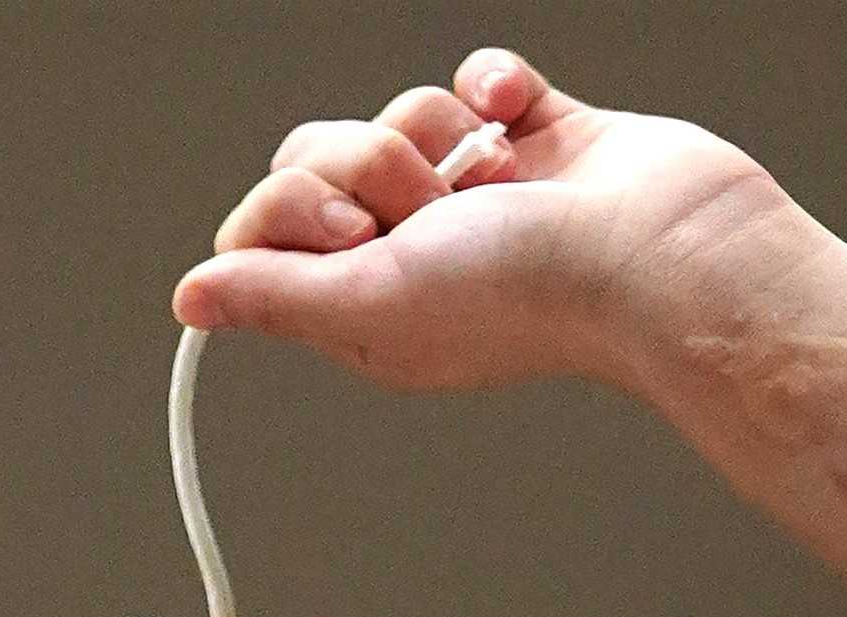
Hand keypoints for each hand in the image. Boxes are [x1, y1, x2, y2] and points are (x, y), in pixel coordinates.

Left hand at [174, 48, 815, 400]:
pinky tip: (525, 126)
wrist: (655, 252)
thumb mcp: (369, 304)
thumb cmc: (527, 293)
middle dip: (369, 167)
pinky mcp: (530, 137)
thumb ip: (274, 298)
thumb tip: (190, 298)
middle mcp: (409, 254)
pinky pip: (472, 79)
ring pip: (398, 113)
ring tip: (498, 189)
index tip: (350, 234)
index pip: (265, 225)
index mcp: (362, 307)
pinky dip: (496, 90)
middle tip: (430, 214)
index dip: (294, 210)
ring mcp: (471, 195)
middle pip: (321, 158)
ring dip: (442, 139)